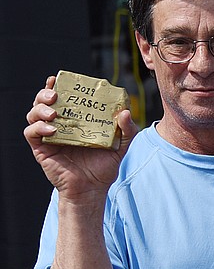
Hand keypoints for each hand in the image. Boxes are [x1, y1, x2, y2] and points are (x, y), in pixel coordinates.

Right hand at [24, 75, 135, 203]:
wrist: (92, 189)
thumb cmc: (104, 167)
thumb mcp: (120, 147)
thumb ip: (127, 130)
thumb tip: (126, 112)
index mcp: (75, 120)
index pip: (62, 99)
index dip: (57, 86)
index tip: (59, 78)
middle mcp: (59, 125)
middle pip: (43, 102)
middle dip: (45, 93)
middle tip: (55, 95)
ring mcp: (48, 136)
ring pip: (33, 114)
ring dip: (40, 109)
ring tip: (53, 112)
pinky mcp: (41, 148)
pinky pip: (31, 132)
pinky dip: (38, 127)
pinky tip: (52, 129)